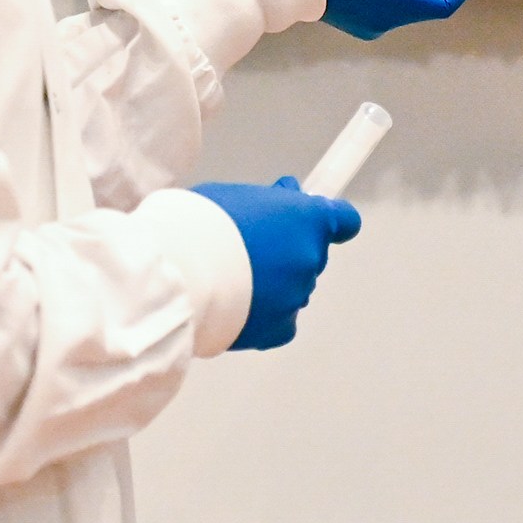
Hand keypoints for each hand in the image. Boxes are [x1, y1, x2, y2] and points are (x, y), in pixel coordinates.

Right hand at [189, 178, 361, 350]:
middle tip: (250, 246)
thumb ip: (269, 201)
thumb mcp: (236, 193)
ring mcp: (296, 295)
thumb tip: (285, 196)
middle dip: (288, 250)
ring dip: (275, 283)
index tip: (315, 221)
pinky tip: (240, 306)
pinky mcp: (277, 329)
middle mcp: (309, 258)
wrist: (179, 272)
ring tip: (232, 278)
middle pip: (310, 254)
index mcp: (307, 219)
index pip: (343, 220)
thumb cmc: (200, 223)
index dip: (330, 220)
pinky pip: (281, 322)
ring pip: (293, 288)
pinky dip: (267, 316)